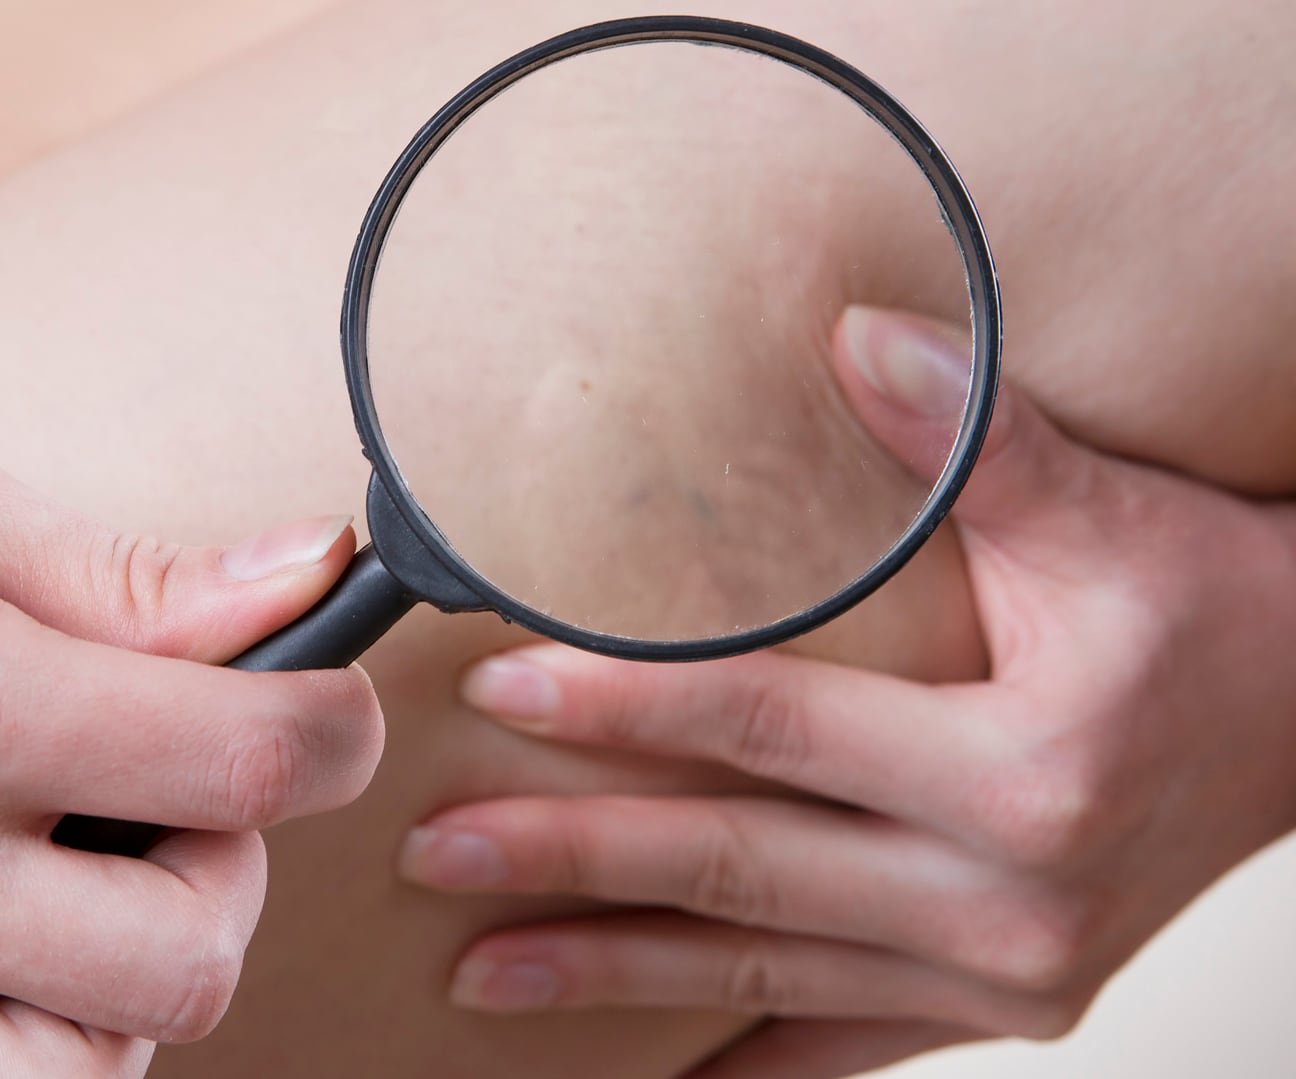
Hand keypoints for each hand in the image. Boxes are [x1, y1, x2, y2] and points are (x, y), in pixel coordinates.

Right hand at [0, 298, 382, 1076]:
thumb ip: (142, 582)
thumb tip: (312, 584)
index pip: (245, 765)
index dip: (334, 729)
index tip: (325, 707)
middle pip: (194, 954)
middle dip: (233, 862)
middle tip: (175, 784)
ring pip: (93, 1070)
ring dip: (136, 973)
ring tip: (80, 862)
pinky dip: (29, 1027)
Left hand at [396, 305, 1295, 1077]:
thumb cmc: (1212, 610)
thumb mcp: (1111, 517)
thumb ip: (975, 440)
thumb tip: (854, 336)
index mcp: (1023, 773)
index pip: (772, 730)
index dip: (627, 709)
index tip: (501, 690)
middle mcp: (1007, 898)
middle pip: (739, 868)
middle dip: (574, 858)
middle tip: (432, 849)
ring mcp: (1004, 977)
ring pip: (763, 976)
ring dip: (614, 972)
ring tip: (479, 970)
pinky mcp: (1002, 1011)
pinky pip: (837, 1048)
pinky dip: (733, 1058)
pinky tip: (637, 1073)